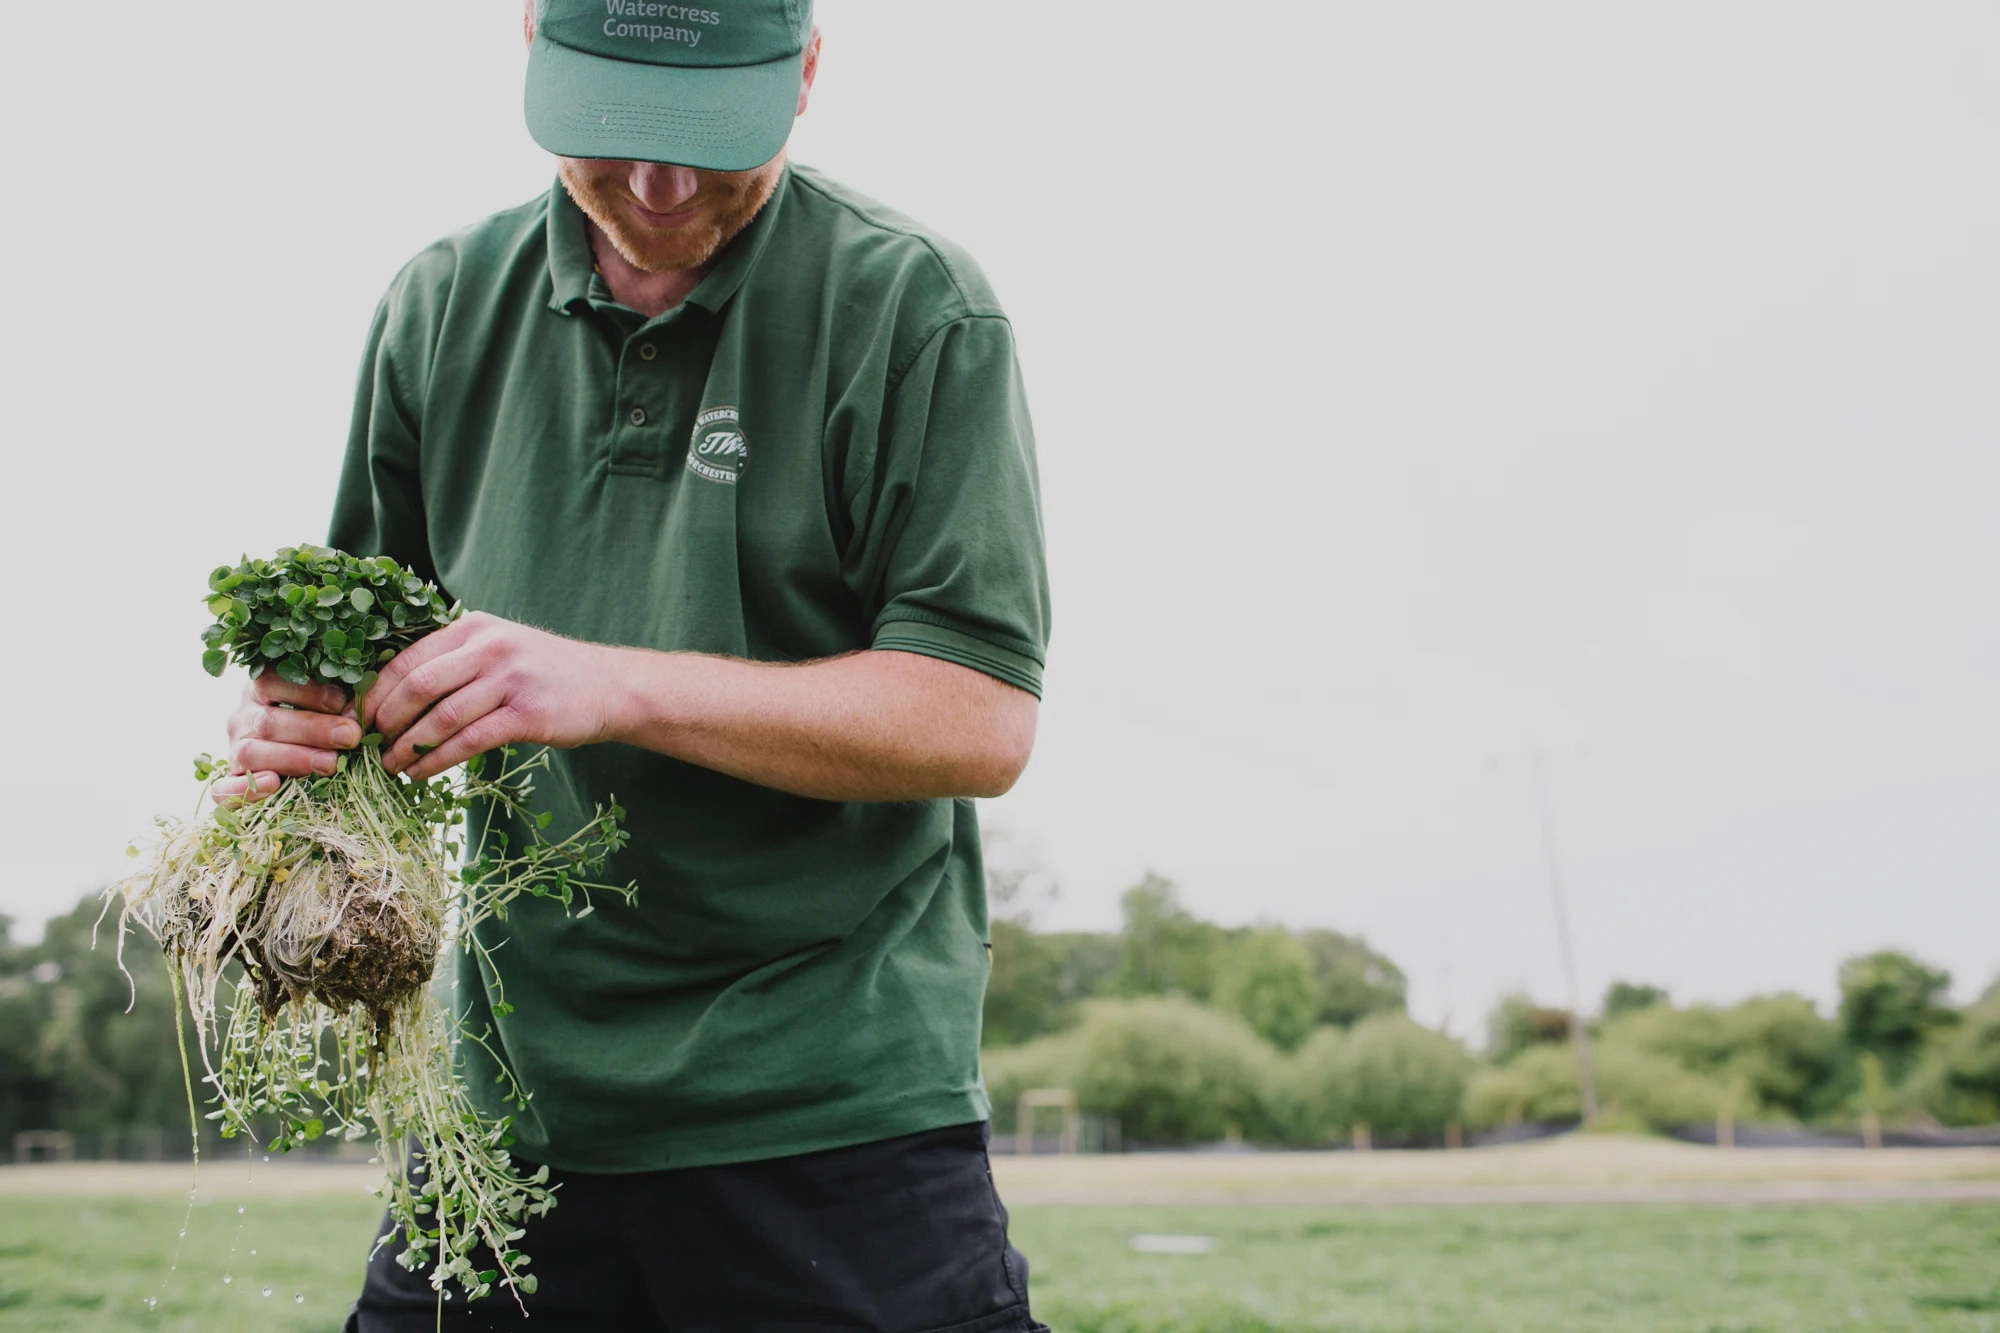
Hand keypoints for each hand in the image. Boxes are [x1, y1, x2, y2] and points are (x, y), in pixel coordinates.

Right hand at [213, 676, 360, 803]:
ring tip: (330, 764)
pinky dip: (245, 789)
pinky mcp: (228, 782)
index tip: (342, 701)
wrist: (288, 756)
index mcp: (262, 690)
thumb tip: (362, 706)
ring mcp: (234, 750)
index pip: (274, 682)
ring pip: (250, 752)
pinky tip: (273, 784)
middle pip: (268, 721)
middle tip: (349, 736)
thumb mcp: (325, 705)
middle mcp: (244, 718)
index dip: (307, 692)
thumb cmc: (318, 722)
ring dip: (293, 758)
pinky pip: (223, 789)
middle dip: (312, 729)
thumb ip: (338, 702)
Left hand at [365, 612, 620, 780]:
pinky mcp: (527, 715)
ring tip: (390, 766)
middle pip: (417, 686)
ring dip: (407, 747)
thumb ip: (454, 661)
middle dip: (385, 721)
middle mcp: (489, 648)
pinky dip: (437, 760)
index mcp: (473, 628)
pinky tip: (421, 773)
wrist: (608, 686)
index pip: (406, 658)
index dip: (374, 692)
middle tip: (369, 745)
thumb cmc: (544, 673)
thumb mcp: (498, 648)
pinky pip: (469, 741)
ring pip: (440, 717)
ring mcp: (509, 680)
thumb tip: (390, 696)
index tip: (357, 719)